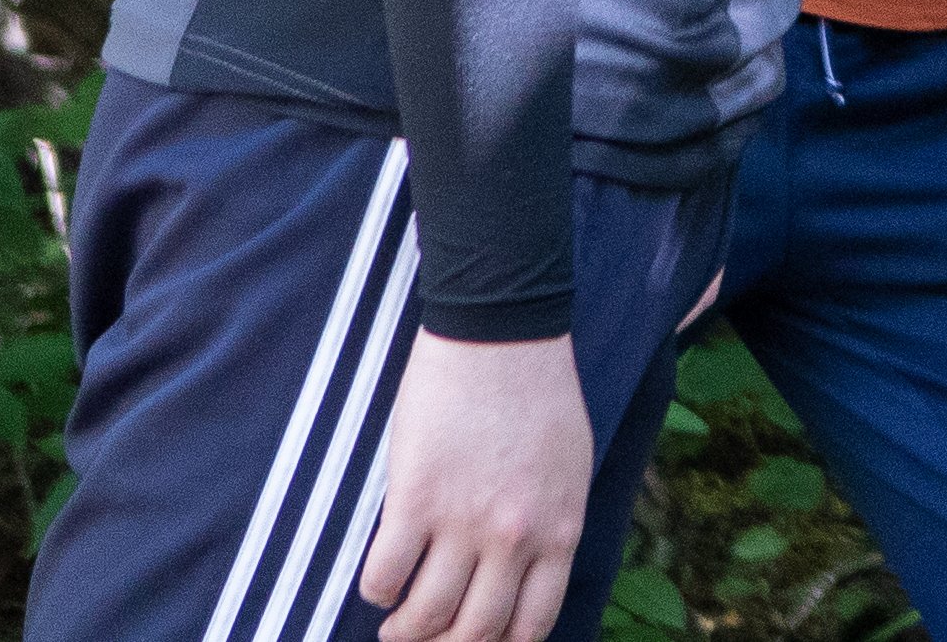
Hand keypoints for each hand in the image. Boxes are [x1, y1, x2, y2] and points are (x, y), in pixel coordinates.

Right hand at [360, 331, 590, 641]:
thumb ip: (552, 524)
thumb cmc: (538, 396)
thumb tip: (529, 573)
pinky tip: (381, 579)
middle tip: (426, 637)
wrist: (502, 335)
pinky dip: (377, 591)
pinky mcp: (416, 500)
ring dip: (404, 630)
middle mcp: (516, 536)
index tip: (474, 641)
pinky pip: (384, 577)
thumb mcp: (569, 469)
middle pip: (476, 632)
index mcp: (561, 529)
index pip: (533, 624)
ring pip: (427, 616)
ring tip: (396, 622)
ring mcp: (465, 521)